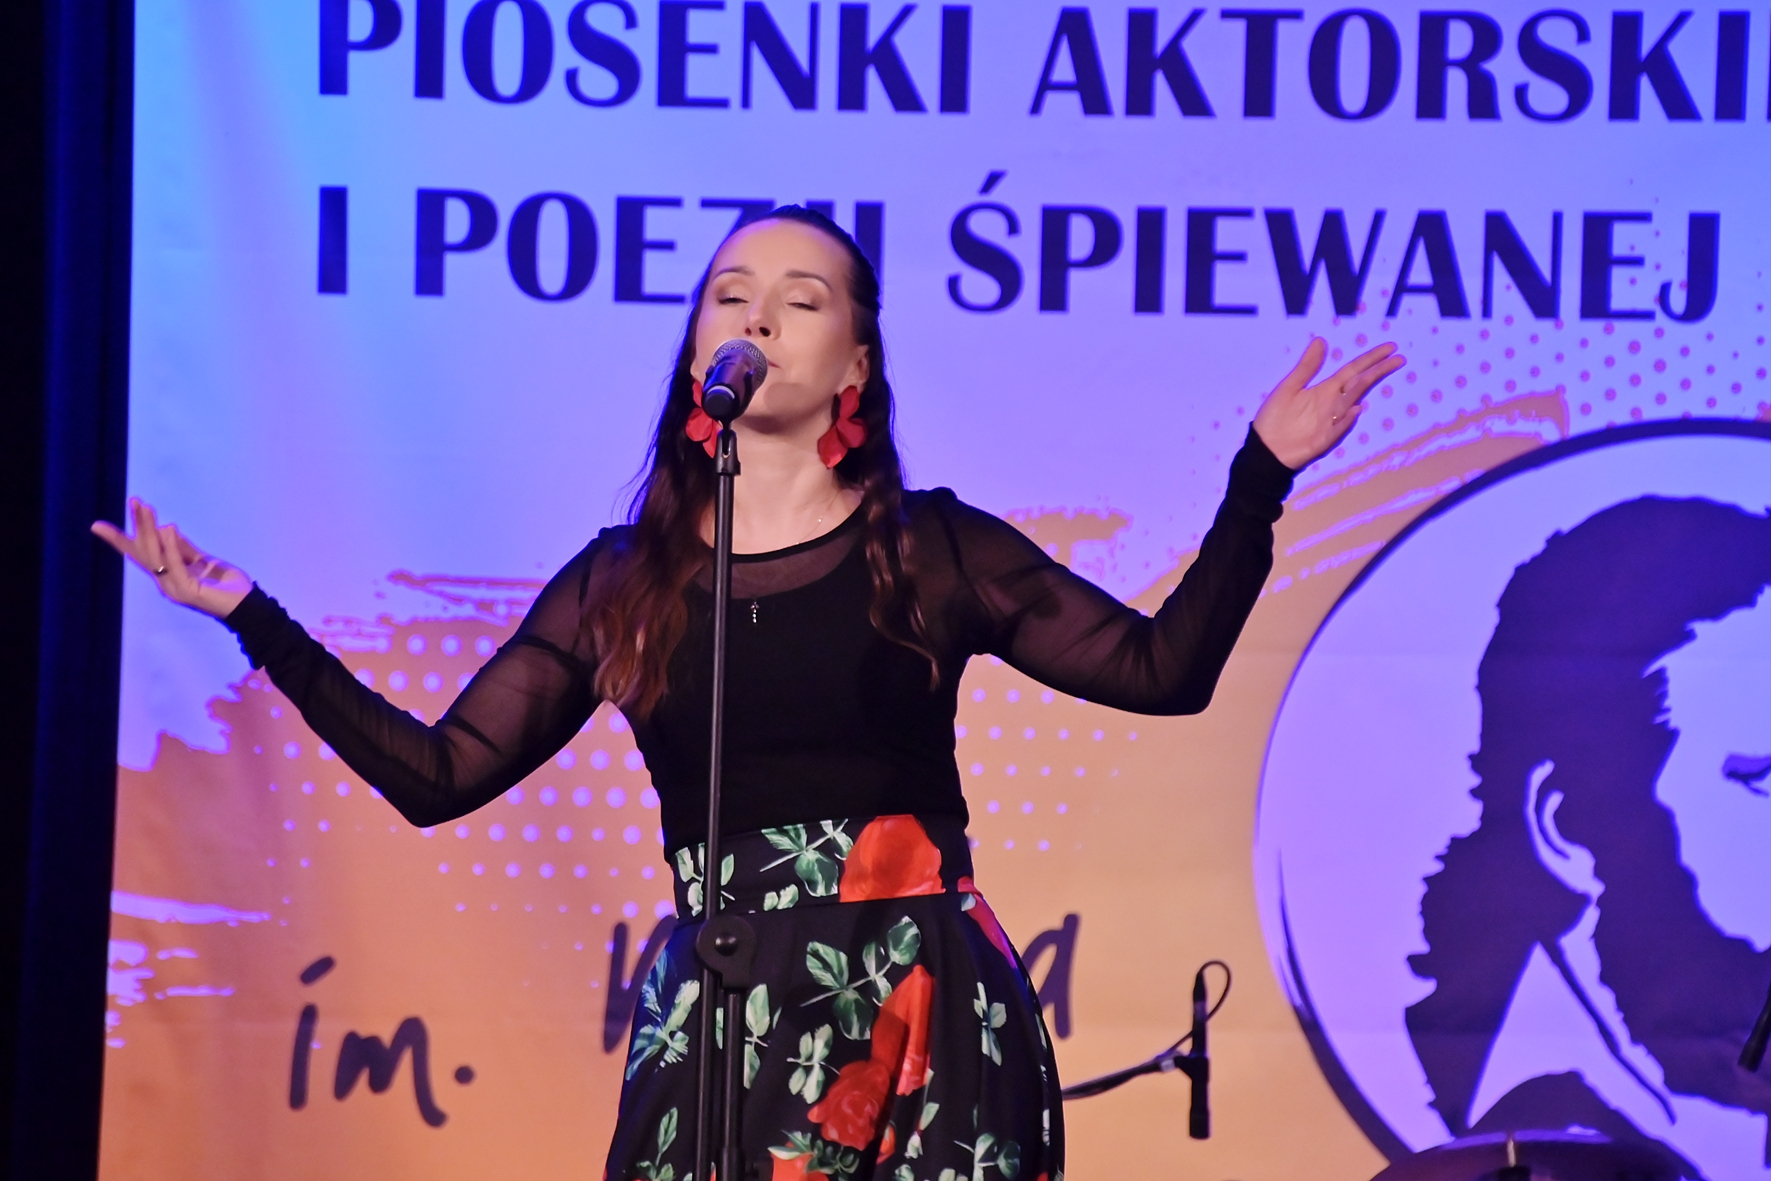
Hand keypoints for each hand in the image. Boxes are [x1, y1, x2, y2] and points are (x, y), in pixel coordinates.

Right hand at [91, 498, 252, 619]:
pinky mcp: (187, 591)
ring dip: (151, 530)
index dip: (122, 538)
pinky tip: (168, 529)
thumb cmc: (227, 586)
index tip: (99, 525)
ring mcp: (174, 588)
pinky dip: (171, 547)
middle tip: (134, 501)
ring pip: (156, 556)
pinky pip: (175, 565)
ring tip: (147, 508)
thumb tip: (167, 528)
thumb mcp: (204, 561)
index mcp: (167, 575)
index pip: (141, 554)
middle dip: (138, 525)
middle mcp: (165, 582)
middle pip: (144, 551)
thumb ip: (185, 549)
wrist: (247, 605)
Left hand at [1251, 337, 1405, 469]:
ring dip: (1360, 389)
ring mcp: (1330, 422)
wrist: (1264, 449)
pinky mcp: (1322, 440)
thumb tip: (1321, 340)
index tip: (1391, 348)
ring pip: (1350, 403)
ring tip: (1372, 374)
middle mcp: (1332, 404)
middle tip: (1399, 358)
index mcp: (1326, 389)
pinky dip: (1346, 420)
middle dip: (1377, 371)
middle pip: (1359, 384)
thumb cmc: (1275, 417)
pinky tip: (1355, 409)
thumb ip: (1307, 366)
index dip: (1371, 359)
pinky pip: (1338, 429)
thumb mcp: (1290, 387)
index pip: (1353, 370)